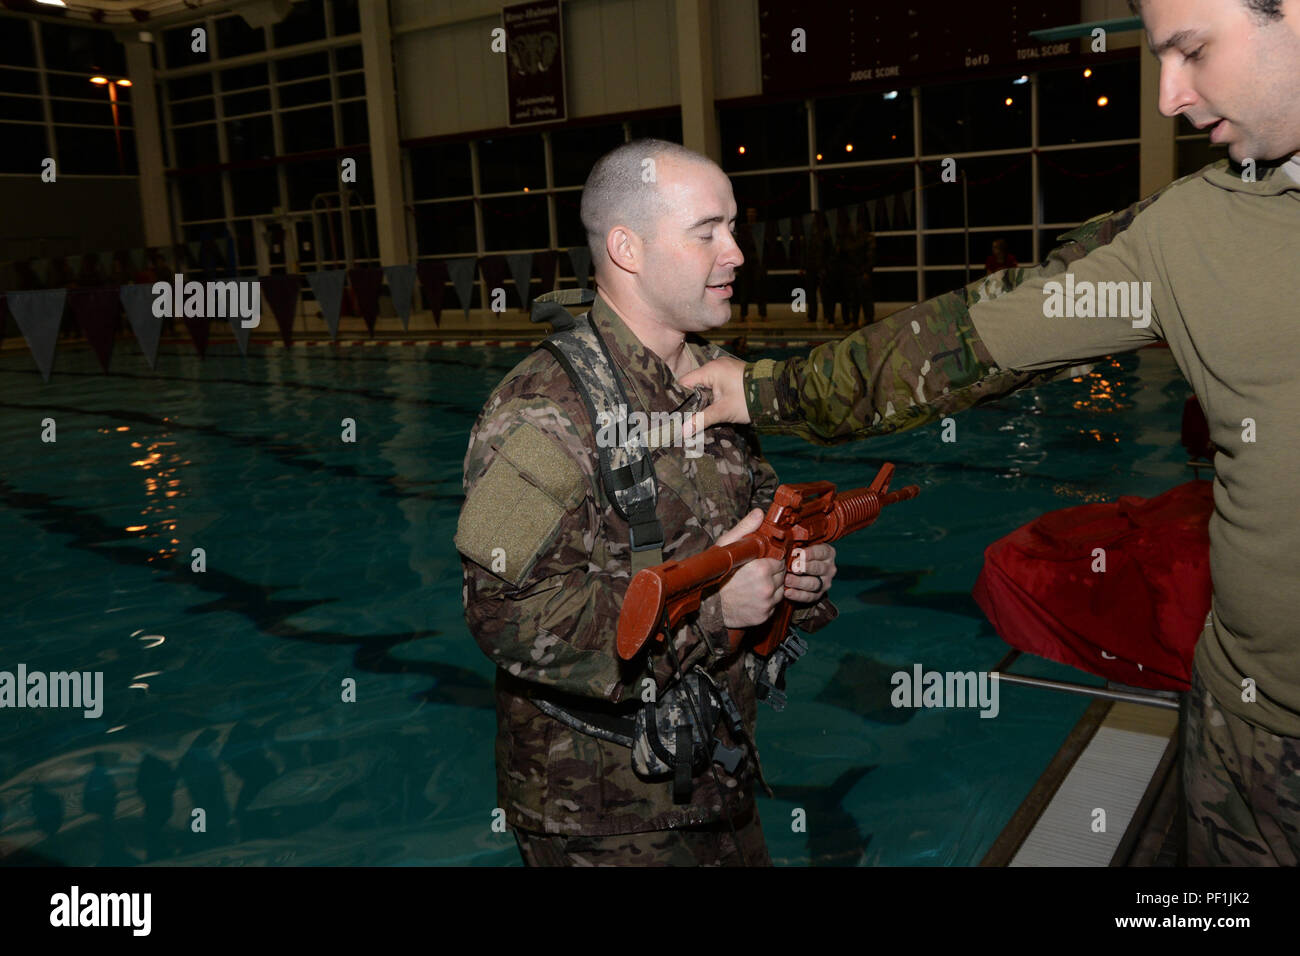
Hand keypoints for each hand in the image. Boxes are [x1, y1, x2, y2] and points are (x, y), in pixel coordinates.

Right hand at [679, 354, 749, 436]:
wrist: (776, 393)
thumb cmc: (748, 400)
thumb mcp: (723, 411)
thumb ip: (702, 420)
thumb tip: (683, 431)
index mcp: (711, 369)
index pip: (685, 382)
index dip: (679, 397)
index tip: (675, 412)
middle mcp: (716, 365)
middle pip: (694, 383)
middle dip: (691, 400)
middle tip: (685, 416)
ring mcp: (725, 368)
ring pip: (705, 384)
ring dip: (702, 398)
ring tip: (697, 414)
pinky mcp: (732, 374)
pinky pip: (715, 384)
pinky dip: (712, 394)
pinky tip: (711, 407)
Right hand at [717, 509, 784, 628]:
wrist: (708, 606)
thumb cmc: (715, 575)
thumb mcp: (727, 546)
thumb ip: (746, 529)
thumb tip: (759, 513)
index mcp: (761, 568)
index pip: (779, 561)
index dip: (769, 560)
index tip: (758, 562)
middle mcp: (766, 587)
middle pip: (781, 576)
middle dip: (771, 574)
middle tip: (753, 575)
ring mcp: (766, 603)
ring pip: (779, 590)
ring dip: (770, 588)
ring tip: (752, 586)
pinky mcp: (765, 615)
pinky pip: (773, 605)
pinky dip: (766, 602)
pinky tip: (752, 598)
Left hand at [785, 544, 835, 603]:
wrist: (799, 571)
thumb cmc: (798, 554)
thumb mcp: (801, 545)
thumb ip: (796, 543)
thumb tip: (784, 542)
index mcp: (827, 553)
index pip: (822, 552)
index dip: (811, 553)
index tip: (801, 554)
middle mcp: (829, 568)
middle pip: (819, 568)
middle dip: (805, 568)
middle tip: (793, 568)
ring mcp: (825, 582)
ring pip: (814, 583)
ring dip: (799, 582)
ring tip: (787, 579)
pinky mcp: (818, 594)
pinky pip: (809, 596)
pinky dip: (797, 595)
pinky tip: (787, 592)